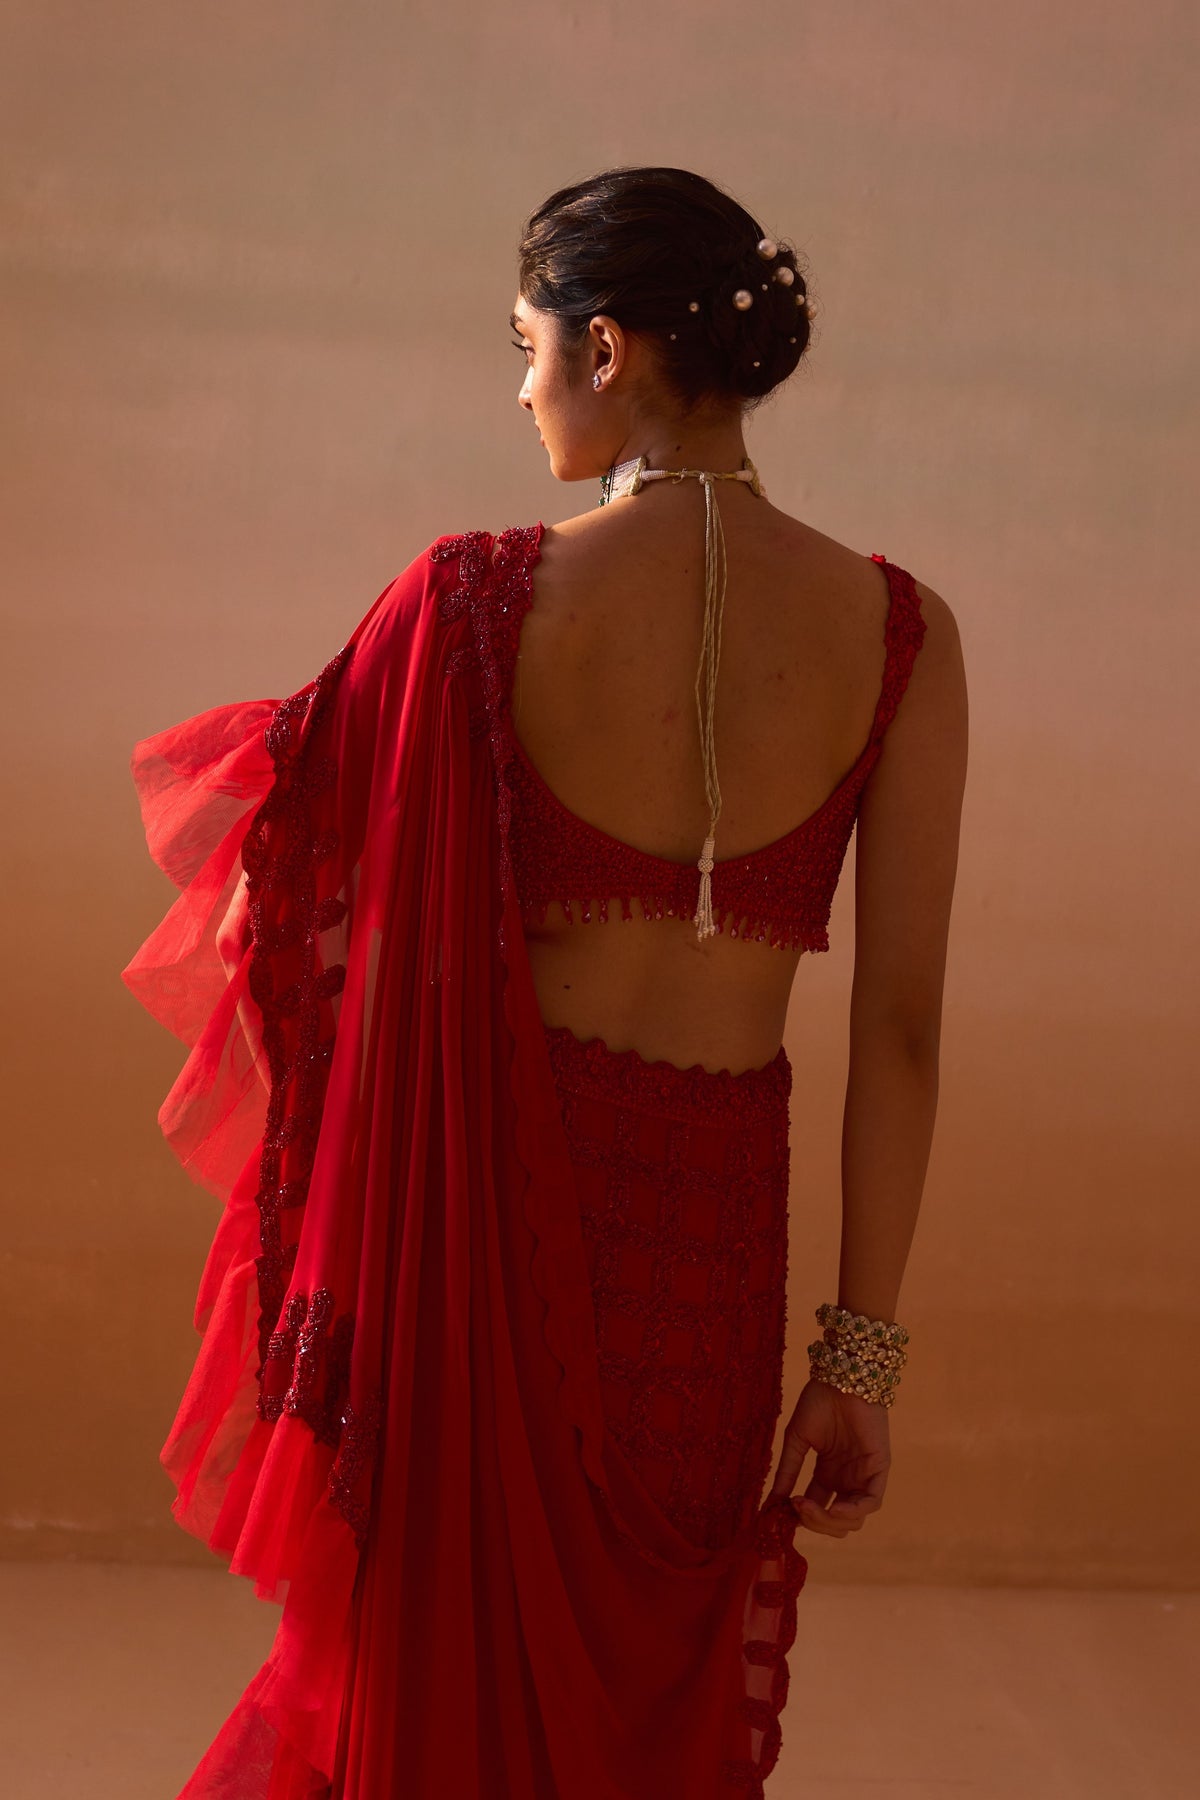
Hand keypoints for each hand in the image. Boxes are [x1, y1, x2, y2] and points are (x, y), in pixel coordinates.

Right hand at [768, 1377, 890, 1538]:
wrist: (840, 1377)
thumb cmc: (819, 1401)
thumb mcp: (797, 1440)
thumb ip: (787, 1472)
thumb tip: (769, 1506)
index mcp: (827, 1474)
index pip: (815, 1509)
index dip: (799, 1518)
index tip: (778, 1517)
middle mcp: (846, 1480)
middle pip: (834, 1522)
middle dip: (814, 1523)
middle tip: (795, 1509)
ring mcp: (863, 1477)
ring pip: (853, 1520)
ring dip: (829, 1521)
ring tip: (808, 1507)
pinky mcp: (879, 1469)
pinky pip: (871, 1502)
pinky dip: (852, 1512)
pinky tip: (834, 1509)